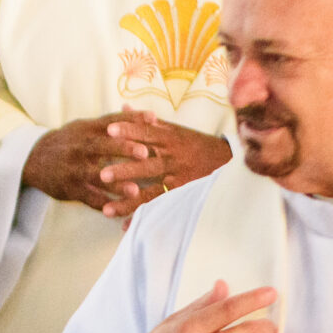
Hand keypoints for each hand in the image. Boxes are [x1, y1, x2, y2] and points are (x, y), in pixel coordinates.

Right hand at [23, 113, 153, 212]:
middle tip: (145, 153)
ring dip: (115, 184)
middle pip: (102, 146)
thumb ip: (108, 122)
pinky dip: (103, 205)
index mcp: (86, 130)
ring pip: (95, 176)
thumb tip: (133, 108)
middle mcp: (79, 147)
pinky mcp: (69, 188)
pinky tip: (119, 212)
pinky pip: (87, 198)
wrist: (33, 158)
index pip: (111, 121)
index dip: (131, 119)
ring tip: (135, 190)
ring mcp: (73, 168)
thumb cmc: (69, 142)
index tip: (153, 119)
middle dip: (123, 149)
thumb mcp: (83, 127)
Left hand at [95, 111, 231, 218]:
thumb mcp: (174, 130)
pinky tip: (126, 226)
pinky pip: (161, 208)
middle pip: (148, 165)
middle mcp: (174, 160)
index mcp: (170, 139)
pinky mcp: (184, 197)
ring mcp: (180, 180)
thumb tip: (123, 107)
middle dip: (125, 171)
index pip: (147, 133)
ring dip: (129, 202)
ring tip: (106, 210)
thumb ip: (147, 121)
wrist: (230, 163)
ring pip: (152, 192)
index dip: (129, 131)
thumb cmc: (196, 144)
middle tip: (102, 175)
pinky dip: (144, 218)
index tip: (109, 130)